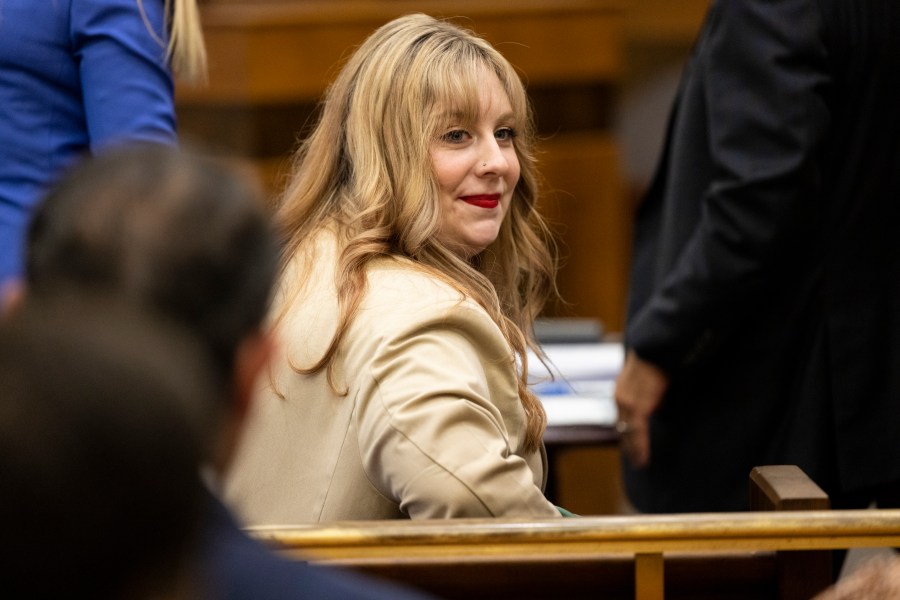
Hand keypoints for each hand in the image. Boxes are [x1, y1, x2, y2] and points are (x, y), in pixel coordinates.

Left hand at [614, 349, 668, 467]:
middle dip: (629, 444)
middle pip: (623, 427)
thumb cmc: (657, 359)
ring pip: (629, 432)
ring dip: (634, 449)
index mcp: (622, 390)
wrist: (658, 347)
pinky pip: (637, 431)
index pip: (622, 417)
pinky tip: (643, 459)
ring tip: (640, 463)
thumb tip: (655, 408)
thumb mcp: (649, 378)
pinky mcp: (637, 406)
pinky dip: (640, 447)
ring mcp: (627, 402)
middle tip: (636, 460)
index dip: (627, 433)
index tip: (630, 446)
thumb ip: (649, 393)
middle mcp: (620, 397)